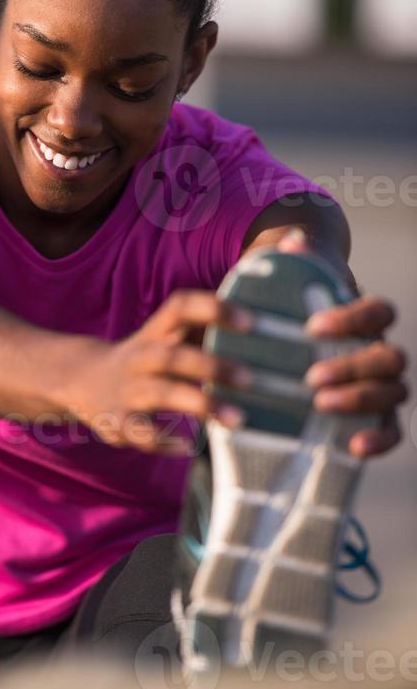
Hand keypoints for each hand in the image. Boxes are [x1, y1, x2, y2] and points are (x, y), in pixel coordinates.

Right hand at [63, 290, 253, 455]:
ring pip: (162, 392)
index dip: (213, 308)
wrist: (82, 379)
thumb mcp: (166, 338)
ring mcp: (128, 389)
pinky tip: (186, 447)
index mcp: (156, 332)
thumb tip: (265, 328)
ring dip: (200, 403)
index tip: (250, 321)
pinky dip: (163, 441)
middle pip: (173, 354)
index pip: (180, 307)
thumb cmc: (147, 358)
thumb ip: (204, 331)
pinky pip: (140, 432)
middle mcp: (140, 356)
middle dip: (212, 365)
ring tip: (237, 419)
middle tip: (250, 378)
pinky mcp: (118, 421)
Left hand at [279, 230, 408, 457]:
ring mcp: (385, 386)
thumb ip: (297, 265)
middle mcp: (382, 351)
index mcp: (367, 319)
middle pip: (390, 357)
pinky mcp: (378, 419)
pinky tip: (355, 447)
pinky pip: (394, 432)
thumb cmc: (301, 316)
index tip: (312, 327)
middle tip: (310, 377)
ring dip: (361, 399)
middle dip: (353, 367)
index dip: (353, 319)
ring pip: (395, 393)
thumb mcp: (295, 290)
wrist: (303, 346)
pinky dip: (381, 440)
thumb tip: (293, 242)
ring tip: (319, 404)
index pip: (380, 313)